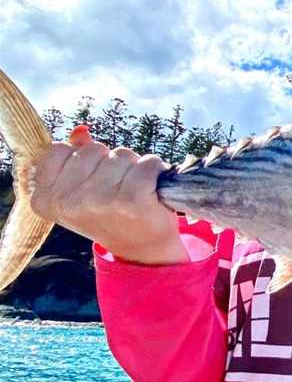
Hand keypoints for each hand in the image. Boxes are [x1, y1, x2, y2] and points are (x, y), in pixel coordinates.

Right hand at [29, 125, 187, 264]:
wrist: (140, 250)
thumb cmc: (110, 214)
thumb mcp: (80, 191)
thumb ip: (75, 159)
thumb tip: (81, 131)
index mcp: (46, 199)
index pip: (59, 149)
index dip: (82, 159)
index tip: (92, 181)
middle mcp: (68, 201)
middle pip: (93, 148)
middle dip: (109, 162)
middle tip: (117, 188)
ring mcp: (100, 200)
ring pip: (121, 154)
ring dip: (133, 167)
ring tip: (135, 190)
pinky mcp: (132, 199)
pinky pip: (147, 163)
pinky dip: (155, 169)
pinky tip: (152, 190)